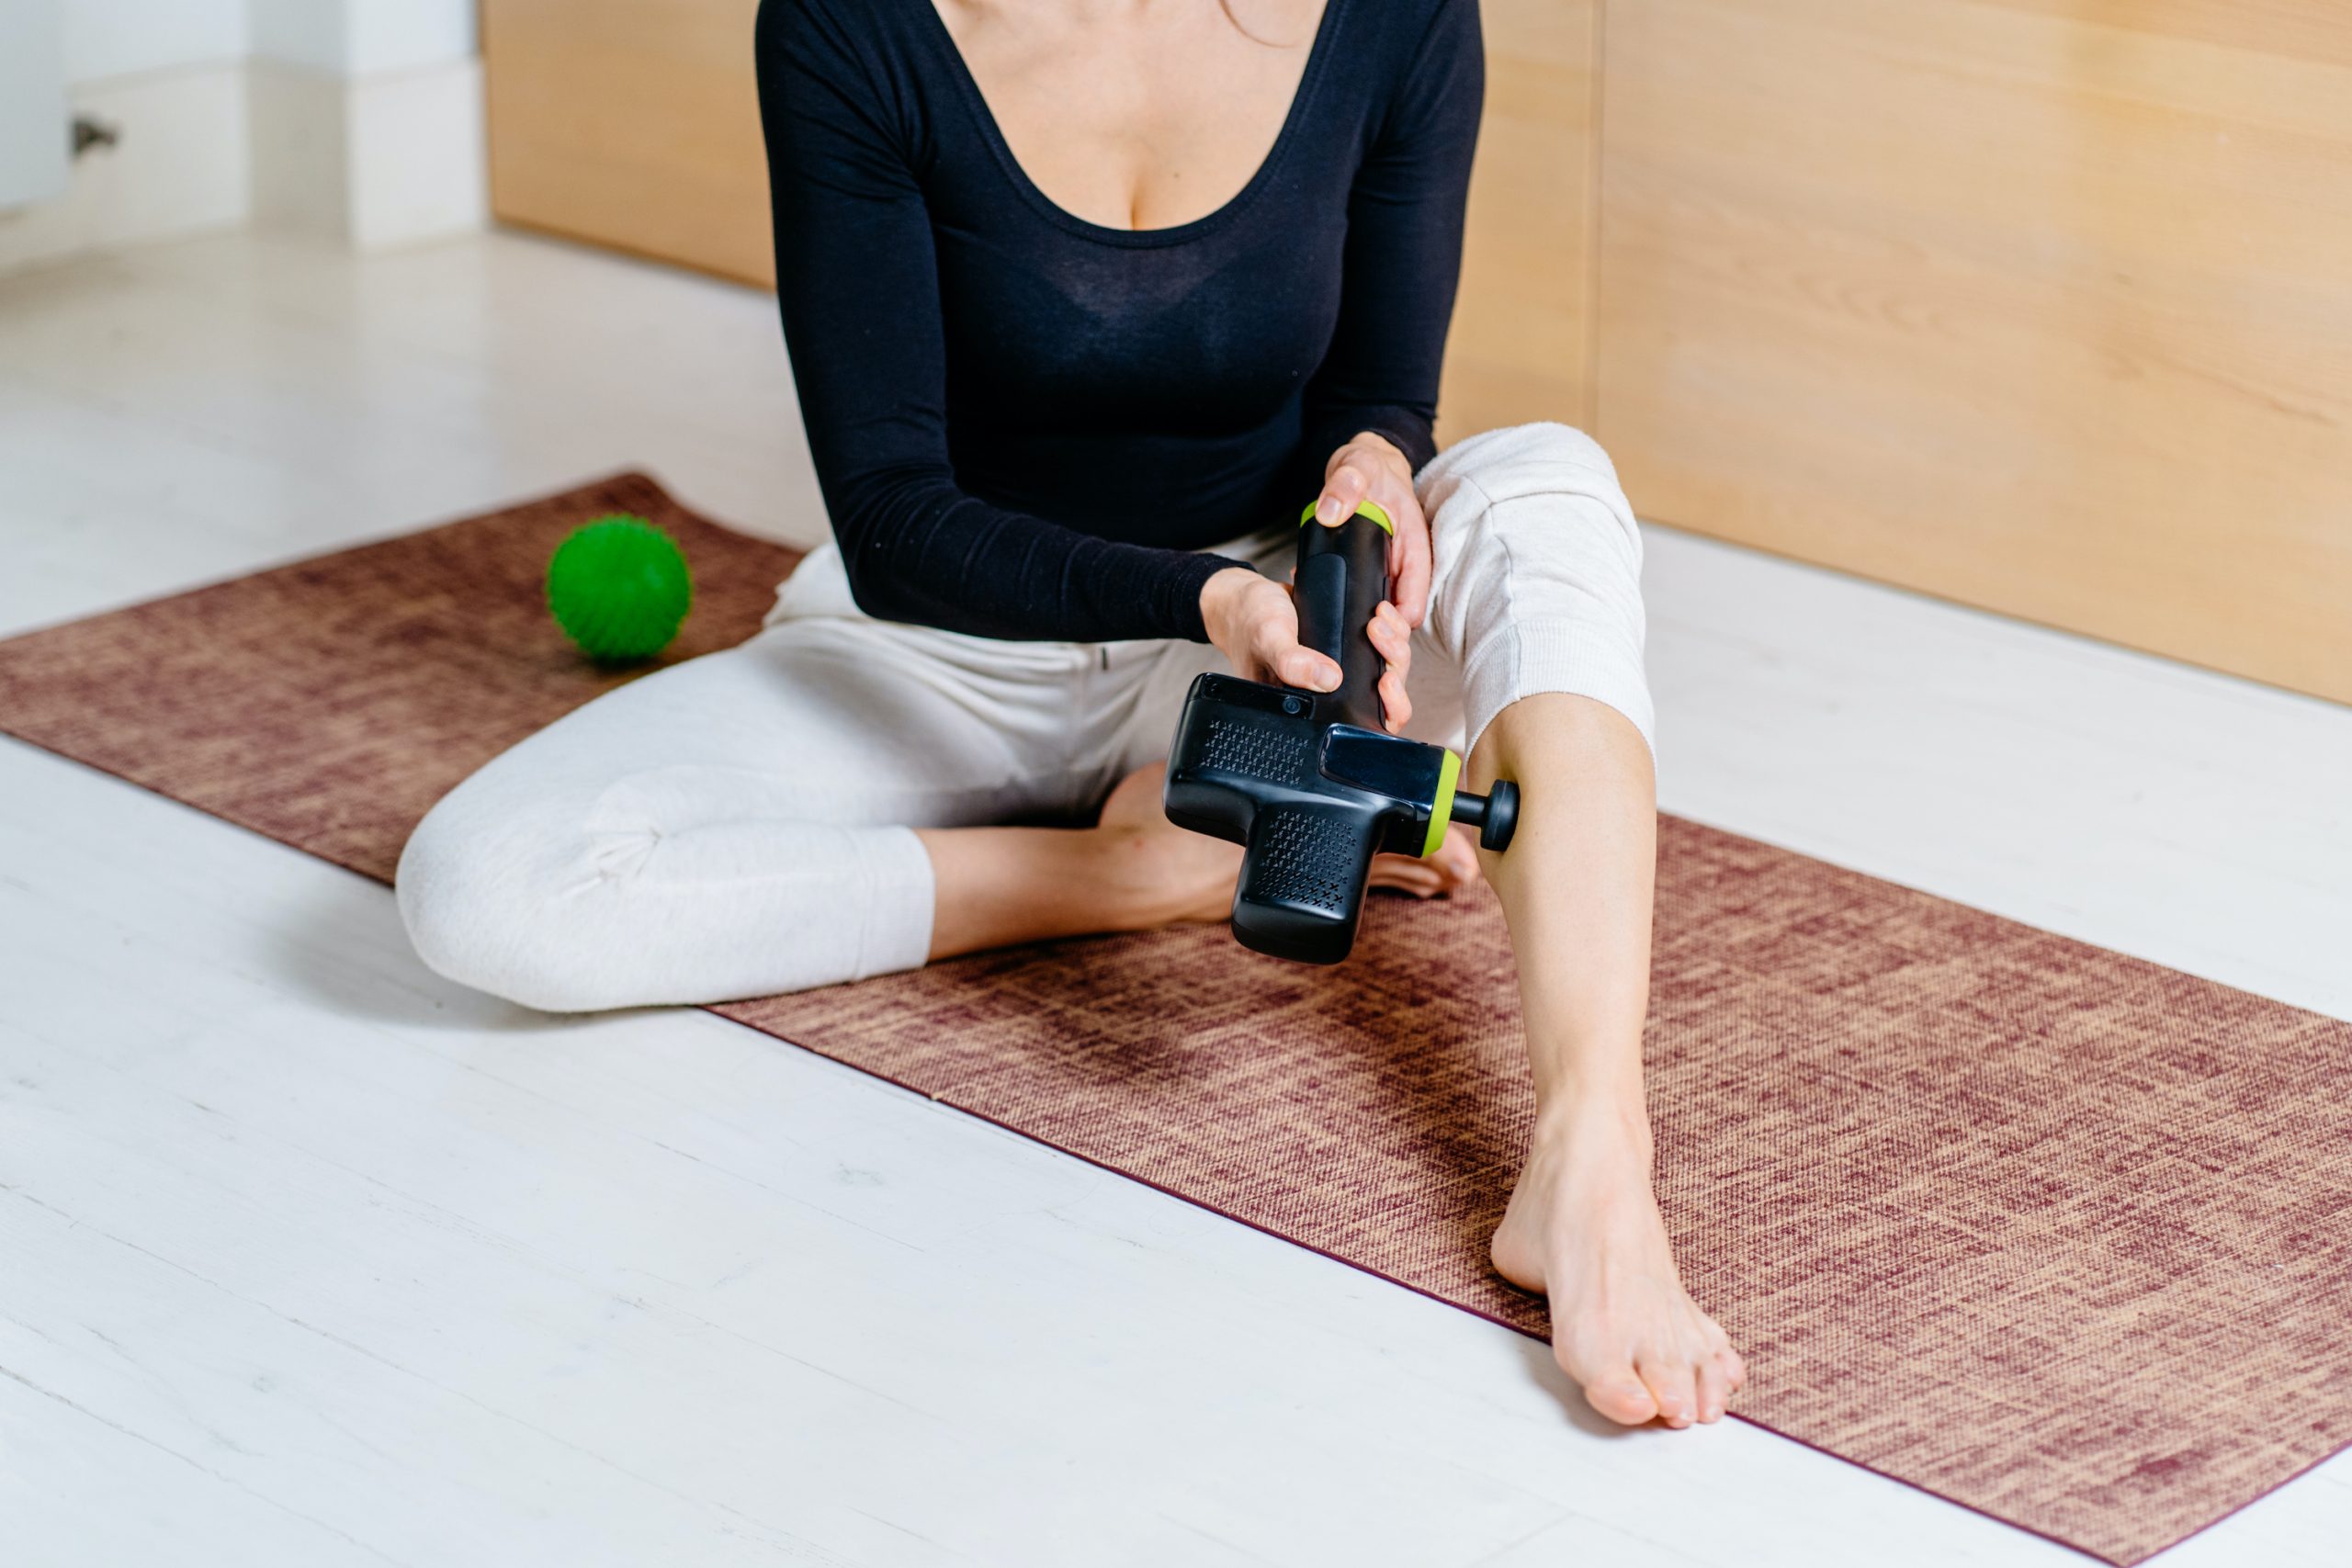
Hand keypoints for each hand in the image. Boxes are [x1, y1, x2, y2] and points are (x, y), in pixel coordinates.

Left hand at [1309, 431, 1427, 730]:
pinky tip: (1317, 624)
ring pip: (1382, 632)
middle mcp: (1403, 575)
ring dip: (1363, 645)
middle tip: (1360, 634)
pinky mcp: (1366, 588)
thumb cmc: (1368, 471)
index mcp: (1415, 553)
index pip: (1414, 603)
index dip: (1399, 624)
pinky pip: (1360, 617)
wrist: (1359, 472)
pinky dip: (1344, 627)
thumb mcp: (1358, 467)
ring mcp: (1385, 584)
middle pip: (1401, 628)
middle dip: (1385, 643)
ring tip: (1334, 640)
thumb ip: (1347, 483)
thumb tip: (1332, 512)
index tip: (1376, 622)